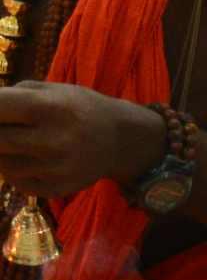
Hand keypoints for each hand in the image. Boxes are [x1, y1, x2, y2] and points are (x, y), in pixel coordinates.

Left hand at [0, 84, 163, 197]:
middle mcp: (53, 140)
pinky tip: (34, 158)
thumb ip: (13, 96)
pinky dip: (16, 170)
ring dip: (4, 152)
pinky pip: (16, 181)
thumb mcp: (54, 90)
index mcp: (50, 107)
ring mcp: (55, 168)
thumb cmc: (79, 108)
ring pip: (2, 164)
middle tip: (11, 128)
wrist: (122, 139)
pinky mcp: (55, 188)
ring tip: (23, 142)